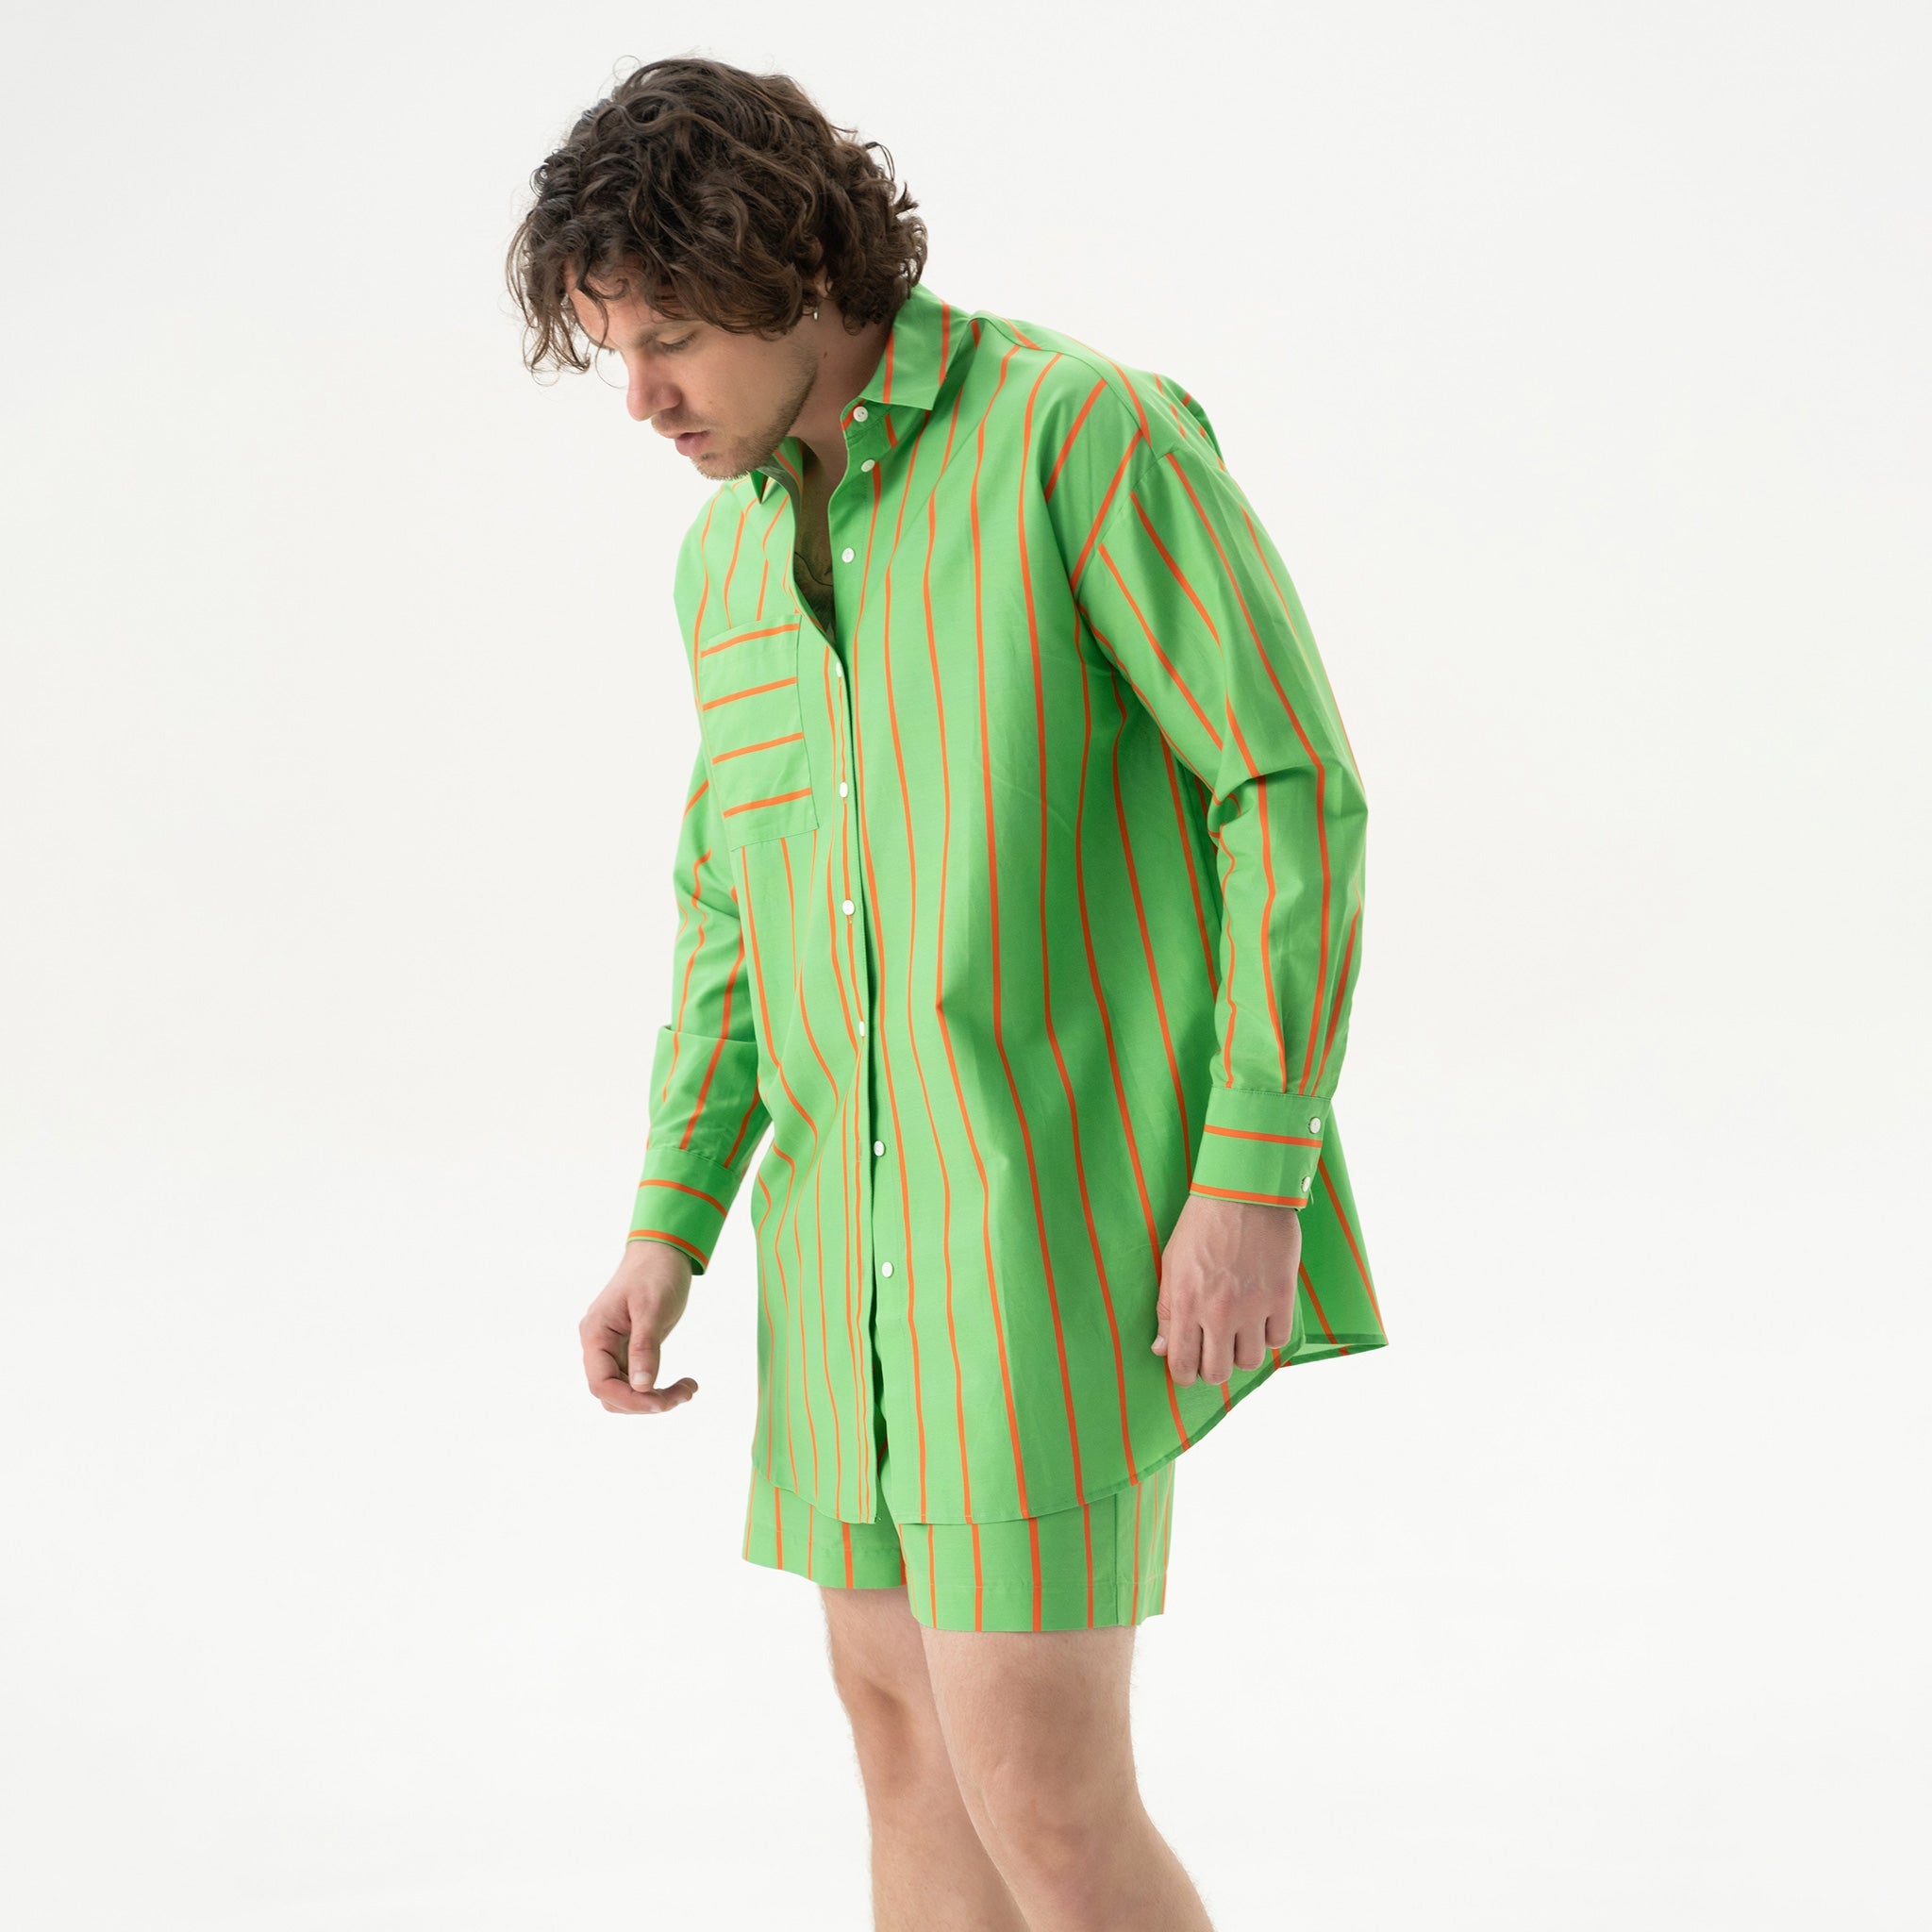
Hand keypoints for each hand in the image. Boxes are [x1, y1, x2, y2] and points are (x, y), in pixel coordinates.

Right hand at [579, 1240, 699, 1414]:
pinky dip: (658, 1387)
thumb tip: (641, 1387)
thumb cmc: (655, 1273)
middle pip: (612, 1393)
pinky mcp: (628, 1350)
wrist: (662, 1253)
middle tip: (685, 1394)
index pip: (601, 1384)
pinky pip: (637, 1380)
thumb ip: (644, 1348)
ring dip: (655, 1397)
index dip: (630, 1400)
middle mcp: (599, 1345)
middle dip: (646, 1402)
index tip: (662, 1403)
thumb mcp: (652, 1309)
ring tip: (689, 1389)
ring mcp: (612, 1349)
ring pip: (626, 1390)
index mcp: (596, 1334)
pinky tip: (684, 1383)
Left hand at [1151, 1194, 1300, 1385]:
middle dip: (1212, 1369)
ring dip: (1242, 1352)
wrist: (1243, 1191)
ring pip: (1250, 1361)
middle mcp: (1219, 1312)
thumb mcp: (1172, 1263)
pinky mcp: (1281, 1296)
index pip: (1182, 1364)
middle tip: (1214, 1353)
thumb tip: (1161, 1350)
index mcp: (1187, 1303)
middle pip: (1218, 1372)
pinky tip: (1261, 1318)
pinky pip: (1278, 1339)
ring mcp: (1253, 1306)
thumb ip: (1166, 1310)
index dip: (1183, 1375)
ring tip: (1239, 1332)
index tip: (1187, 1371)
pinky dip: (1269, 1335)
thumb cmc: (1201, 1223)